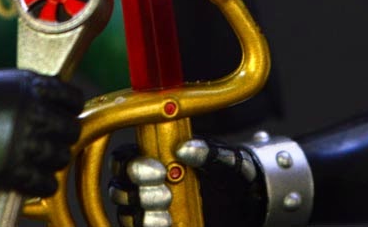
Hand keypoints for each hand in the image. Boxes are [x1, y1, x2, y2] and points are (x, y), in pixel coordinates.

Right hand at [0, 70, 82, 195]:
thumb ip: (30, 92)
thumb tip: (55, 105)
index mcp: (30, 86)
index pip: (72, 98)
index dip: (69, 108)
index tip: (64, 114)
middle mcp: (32, 112)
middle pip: (71, 130)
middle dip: (62, 135)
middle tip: (49, 139)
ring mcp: (23, 142)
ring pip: (61, 157)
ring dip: (52, 160)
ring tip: (37, 158)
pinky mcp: (11, 172)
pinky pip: (46, 183)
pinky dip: (43, 183)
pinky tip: (33, 178)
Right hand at [109, 138, 266, 226]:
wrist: (248, 202)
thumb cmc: (232, 174)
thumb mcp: (226, 160)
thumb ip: (208, 151)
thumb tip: (184, 149)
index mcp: (154, 158)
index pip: (123, 159)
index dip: (133, 164)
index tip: (159, 171)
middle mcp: (145, 185)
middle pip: (119, 188)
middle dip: (139, 193)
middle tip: (166, 195)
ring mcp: (149, 211)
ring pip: (126, 215)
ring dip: (143, 216)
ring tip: (167, 217)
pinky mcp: (157, 225)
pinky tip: (168, 225)